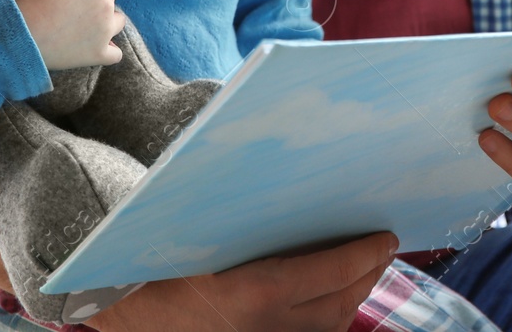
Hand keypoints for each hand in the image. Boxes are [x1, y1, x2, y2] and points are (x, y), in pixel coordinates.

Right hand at [13, 0, 125, 70]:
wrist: (19, 39)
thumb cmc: (30, 0)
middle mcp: (105, 7)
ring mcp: (104, 32)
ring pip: (117, 18)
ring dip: (107, 13)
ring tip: (92, 14)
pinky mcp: (98, 54)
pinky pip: (115, 52)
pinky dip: (110, 46)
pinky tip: (101, 43)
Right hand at [90, 231, 398, 331]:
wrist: (124, 314)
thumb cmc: (159, 262)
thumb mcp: (207, 233)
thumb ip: (254, 219)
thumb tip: (303, 192)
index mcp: (258, 292)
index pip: (334, 272)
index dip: (367, 254)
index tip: (386, 238)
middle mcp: (267, 328)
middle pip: (340, 302)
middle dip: (367, 274)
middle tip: (383, 248)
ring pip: (329, 326)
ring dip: (353, 298)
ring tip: (365, 271)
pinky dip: (329, 319)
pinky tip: (334, 301)